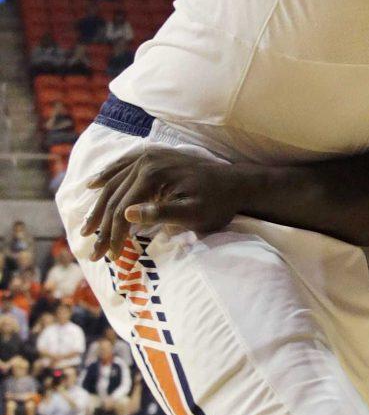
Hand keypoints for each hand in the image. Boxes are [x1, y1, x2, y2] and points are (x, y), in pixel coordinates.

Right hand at [81, 149, 248, 261]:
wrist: (236, 183)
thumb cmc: (217, 202)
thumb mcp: (193, 214)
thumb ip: (160, 213)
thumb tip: (126, 214)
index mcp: (153, 174)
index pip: (122, 210)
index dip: (113, 236)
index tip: (109, 258)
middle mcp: (147, 161)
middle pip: (115, 197)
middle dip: (102, 227)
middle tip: (93, 252)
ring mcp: (150, 157)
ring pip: (114, 183)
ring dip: (99, 206)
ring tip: (86, 228)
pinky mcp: (155, 157)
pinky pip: (123, 166)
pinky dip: (107, 175)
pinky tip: (94, 184)